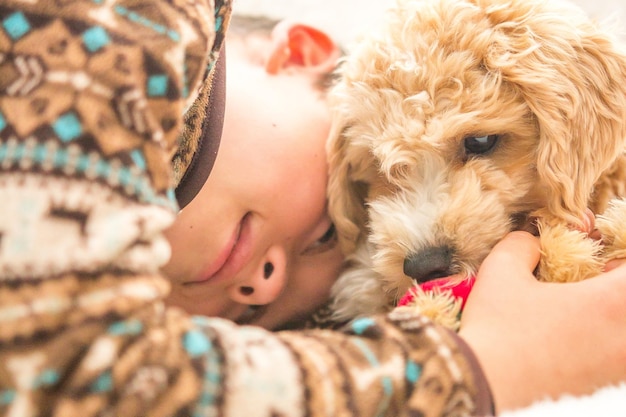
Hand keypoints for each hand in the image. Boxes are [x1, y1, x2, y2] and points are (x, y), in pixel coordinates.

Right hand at [459, 231, 625, 411]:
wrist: (484, 384)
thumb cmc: (495, 328)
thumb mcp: (501, 271)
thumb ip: (522, 245)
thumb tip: (531, 241)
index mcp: (609, 303)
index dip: (622, 264)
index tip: (606, 261)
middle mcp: (625, 338)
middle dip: (619, 289)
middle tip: (601, 279)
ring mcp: (617, 368)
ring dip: (614, 318)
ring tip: (585, 311)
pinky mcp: (602, 387)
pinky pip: (618, 358)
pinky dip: (606, 342)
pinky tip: (574, 339)